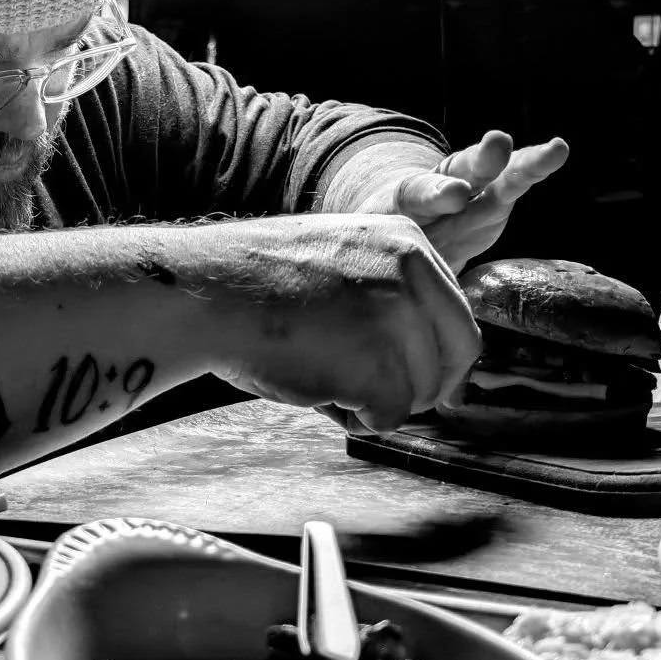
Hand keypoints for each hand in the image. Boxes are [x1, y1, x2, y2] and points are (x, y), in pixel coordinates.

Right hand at [203, 212, 480, 433]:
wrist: (203, 292)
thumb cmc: (254, 286)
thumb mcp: (342, 260)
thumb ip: (391, 293)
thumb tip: (429, 354)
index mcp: (408, 240)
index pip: (457, 317)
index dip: (436, 359)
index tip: (415, 379)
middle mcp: (412, 271)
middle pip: (455, 357)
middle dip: (421, 388)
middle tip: (375, 397)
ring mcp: (397, 317)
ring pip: (422, 393)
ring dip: (375, 401)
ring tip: (322, 376)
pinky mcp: (377, 365)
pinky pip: (388, 418)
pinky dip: (353, 419)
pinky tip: (315, 388)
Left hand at [389, 129, 568, 272]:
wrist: (404, 234)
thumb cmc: (391, 246)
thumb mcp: (383, 252)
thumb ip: (393, 263)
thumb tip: (391, 322)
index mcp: (406, 201)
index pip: (421, 193)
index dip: (438, 193)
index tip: (457, 194)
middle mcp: (443, 191)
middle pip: (461, 173)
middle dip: (480, 161)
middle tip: (497, 143)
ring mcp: (473, 194)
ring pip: (497, 178)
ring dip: (523, 165)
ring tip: (553, 151)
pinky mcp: (496, 203)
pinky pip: (515, 185)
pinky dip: (535, 168)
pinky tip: (558, 150)